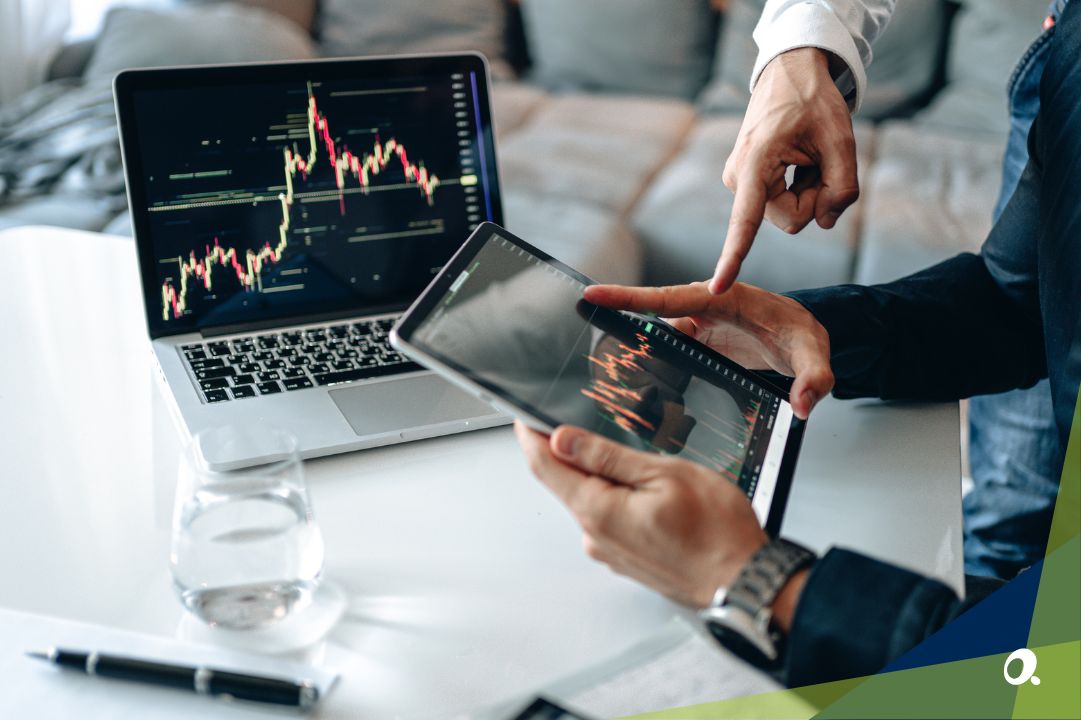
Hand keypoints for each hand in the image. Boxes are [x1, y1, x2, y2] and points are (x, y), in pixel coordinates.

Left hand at [515, 421, 766, 608]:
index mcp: (598, 511)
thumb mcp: (664, 474)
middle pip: (566, 483)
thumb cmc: (716, 533)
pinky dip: (617, 498)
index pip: (545, 467)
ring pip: (591, 501)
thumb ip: (607, 456)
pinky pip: (609, 519)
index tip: (524, 416)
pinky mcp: (627, 559)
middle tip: (586, 421)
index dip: (531, 437)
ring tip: (636, 459)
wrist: (745, 582)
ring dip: (600, 476)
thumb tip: (562, 439)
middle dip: (570, 453)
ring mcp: (610, 552)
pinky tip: (646, 490)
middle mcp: (596, 536)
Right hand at [583, 281, 832, 418]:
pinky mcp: (695, 344)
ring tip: (611, 379)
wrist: (801, 336)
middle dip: (617, 328)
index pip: (669, 297)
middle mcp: (703, 308)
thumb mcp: (814, 353)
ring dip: (634, 355)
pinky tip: (636, 389)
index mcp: (723, 298)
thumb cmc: (804, 334)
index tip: (593, 294)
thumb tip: (803, 405)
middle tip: (587, 343)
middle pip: (650, 317)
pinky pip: (664, 353)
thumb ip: (814, 377)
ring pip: (654, 340)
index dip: (630, 297)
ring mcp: (696, 327)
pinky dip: (649, 369)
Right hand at [711, 47, 859, 293]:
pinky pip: (779, 203)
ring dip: (807, 191)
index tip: (717, 288)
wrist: (791, 74)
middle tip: (822, 162)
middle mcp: (739, 177)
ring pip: (785, 214)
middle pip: (788, 220)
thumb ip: (842, 189)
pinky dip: (798, 187)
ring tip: (807, 155)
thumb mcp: (843, 140)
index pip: (745, 220)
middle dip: (814, 200)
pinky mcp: (745, 183)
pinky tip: (797, 159)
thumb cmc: (815, 102)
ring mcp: (739, 181)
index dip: (734, 256)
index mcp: (757, 162)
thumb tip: (824, 223)